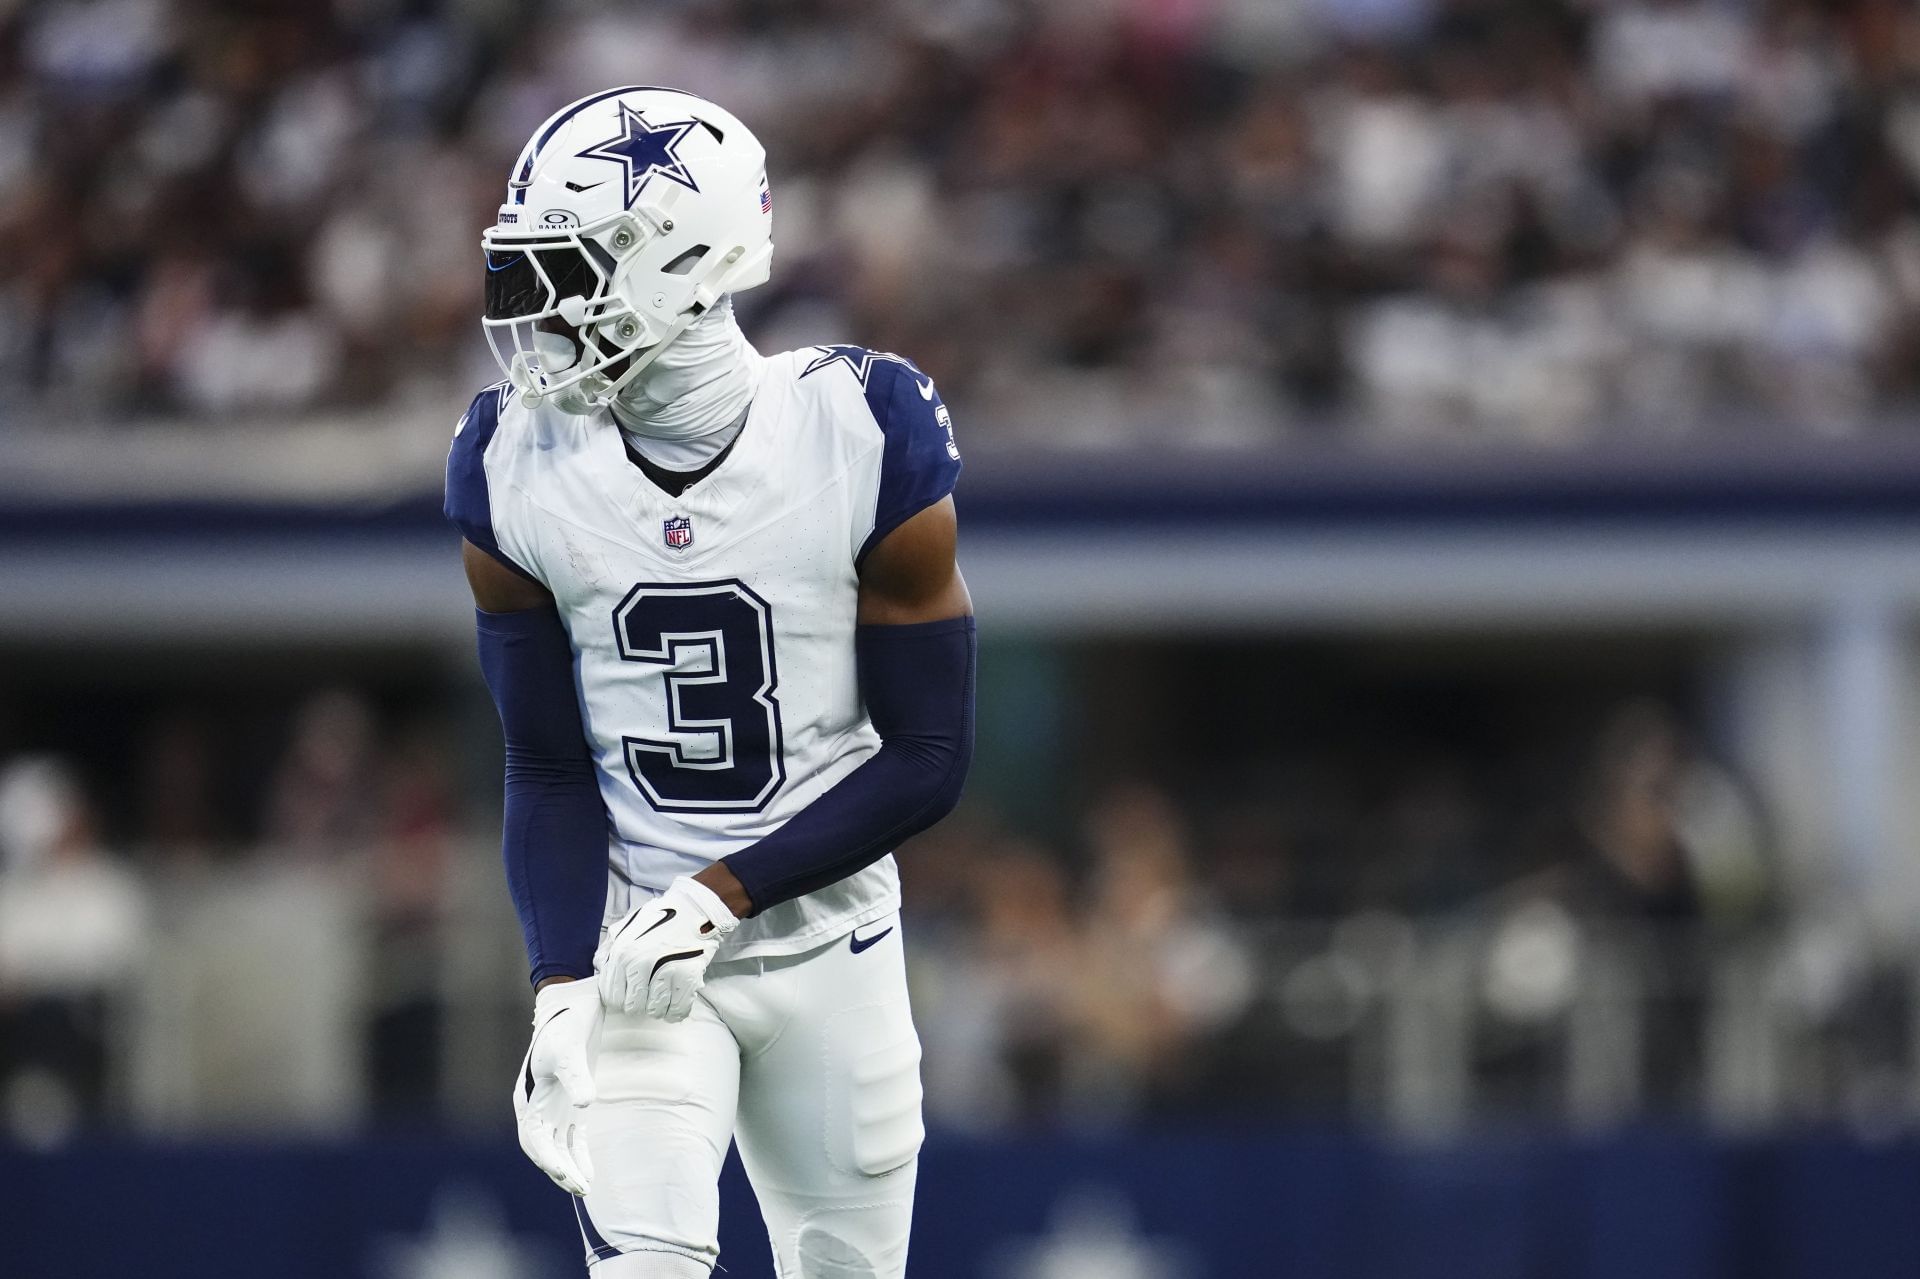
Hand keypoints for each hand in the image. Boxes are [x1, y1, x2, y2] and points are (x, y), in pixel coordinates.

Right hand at [513, 977, 600, 1193]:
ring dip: (570, 1167)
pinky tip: (591, 1172)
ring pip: (558, 1147)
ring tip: (587, 1189)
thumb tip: (585, 1105)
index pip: (533, 1137)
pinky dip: (580, 1154)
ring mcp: (554, 1106)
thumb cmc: (566, 1024)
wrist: (575, 1001)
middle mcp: (537, 1106)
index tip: (565, 1174)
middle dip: (560, 1170)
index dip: (547, 1158)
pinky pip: (572, 1137)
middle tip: (581, 1188)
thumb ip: (577, 1076)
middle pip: (544, 1148)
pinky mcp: (572, 1102)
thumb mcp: (570, 1048)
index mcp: (528, 1097)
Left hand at [597, 875, 739, 1020]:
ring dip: (659, 1007)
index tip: (630, 994)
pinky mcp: (688, 976)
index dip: (621, 998)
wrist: (695, 908)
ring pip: (654, 1010)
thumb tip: (599, 968)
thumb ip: (608, 948)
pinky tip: (675, 1002)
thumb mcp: (626, 927)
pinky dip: (676, 1011)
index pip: (612, 996)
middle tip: (649, 993)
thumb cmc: (660, 918)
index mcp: (621, 952)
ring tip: (663, 994)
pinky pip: (677, 1010)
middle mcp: (640, 962)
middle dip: (639, 1003)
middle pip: (632, 1007)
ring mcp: (664, 970)